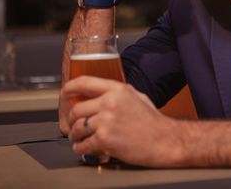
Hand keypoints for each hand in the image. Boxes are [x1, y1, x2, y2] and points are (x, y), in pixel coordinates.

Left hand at [62, 76, 183, 166]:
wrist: (165, 140)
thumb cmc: (153, 121)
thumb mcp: (137, 97)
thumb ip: (117, 94)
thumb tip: (99, 95)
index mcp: (117, 89)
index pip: (84, 82)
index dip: (69, 88)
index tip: (65, 94)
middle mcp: (110, 102)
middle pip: (76, 109)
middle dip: (72, 121)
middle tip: (75, 126)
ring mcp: (106, 120)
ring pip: (76, 128)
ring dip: (75, 136)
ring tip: (81, 139)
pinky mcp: (104, 139)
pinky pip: (82, 145)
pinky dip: (81, 149)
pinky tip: (86, 149)